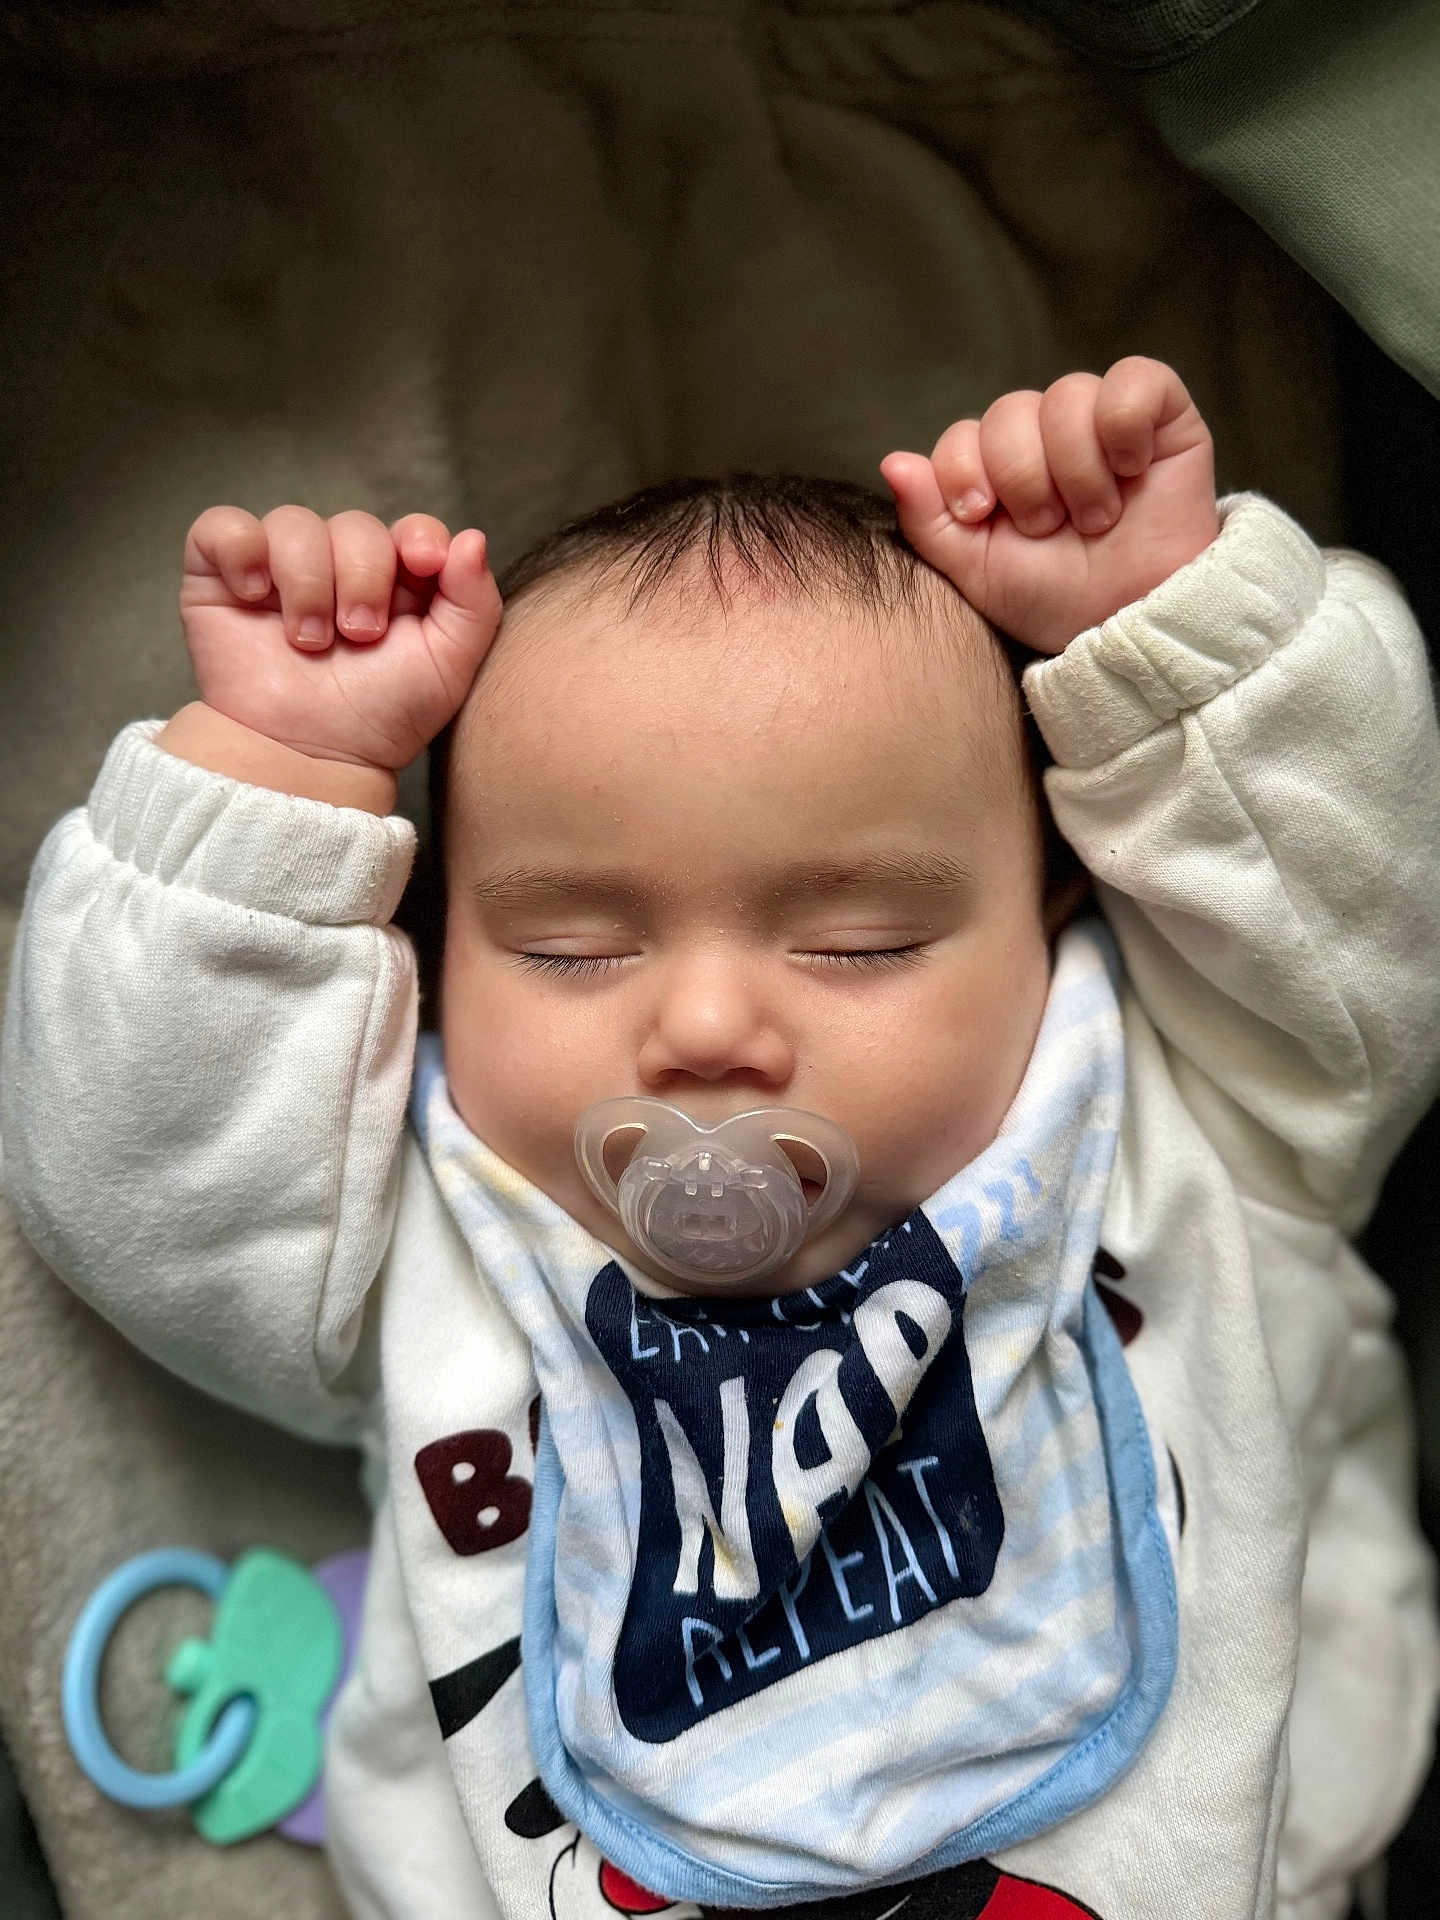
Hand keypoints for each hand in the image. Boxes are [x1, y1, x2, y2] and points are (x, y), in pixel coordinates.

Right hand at [178, 505, 502, 771]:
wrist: (311, 757)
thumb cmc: (380, 718)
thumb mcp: (448, 668)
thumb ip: (474, 603)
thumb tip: (471, 538)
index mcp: (397, 582)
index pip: (411, 529)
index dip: (418, 537)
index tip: (423, 564)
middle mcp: (338, 567)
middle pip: (355, 524)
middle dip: (363, 578)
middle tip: (359, 636)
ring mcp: (278, 568)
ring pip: (294, 522)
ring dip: (308, 582)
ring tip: (309, 642)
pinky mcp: (220, 577)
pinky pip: (222, 526)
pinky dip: (242, 551)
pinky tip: (255, 596)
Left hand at [880, 357, 1217, 654]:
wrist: (1126, 621)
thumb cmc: (1053, 598)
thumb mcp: (976, 570)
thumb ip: (928, 519)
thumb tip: (891, 462)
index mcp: (998, 467)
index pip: (963, 435)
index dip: (964, 471)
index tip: (981, 516)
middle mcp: (1046, 434)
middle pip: (1010, 410)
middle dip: (1023, 478)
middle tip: (1049, 527)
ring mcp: (1102, 419)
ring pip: (1067, 395)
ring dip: (1076, 469)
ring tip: (1096, 518)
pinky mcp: (1162, 413)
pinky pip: (1136, 379)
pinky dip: (1124, 424)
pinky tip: (1130, 470)